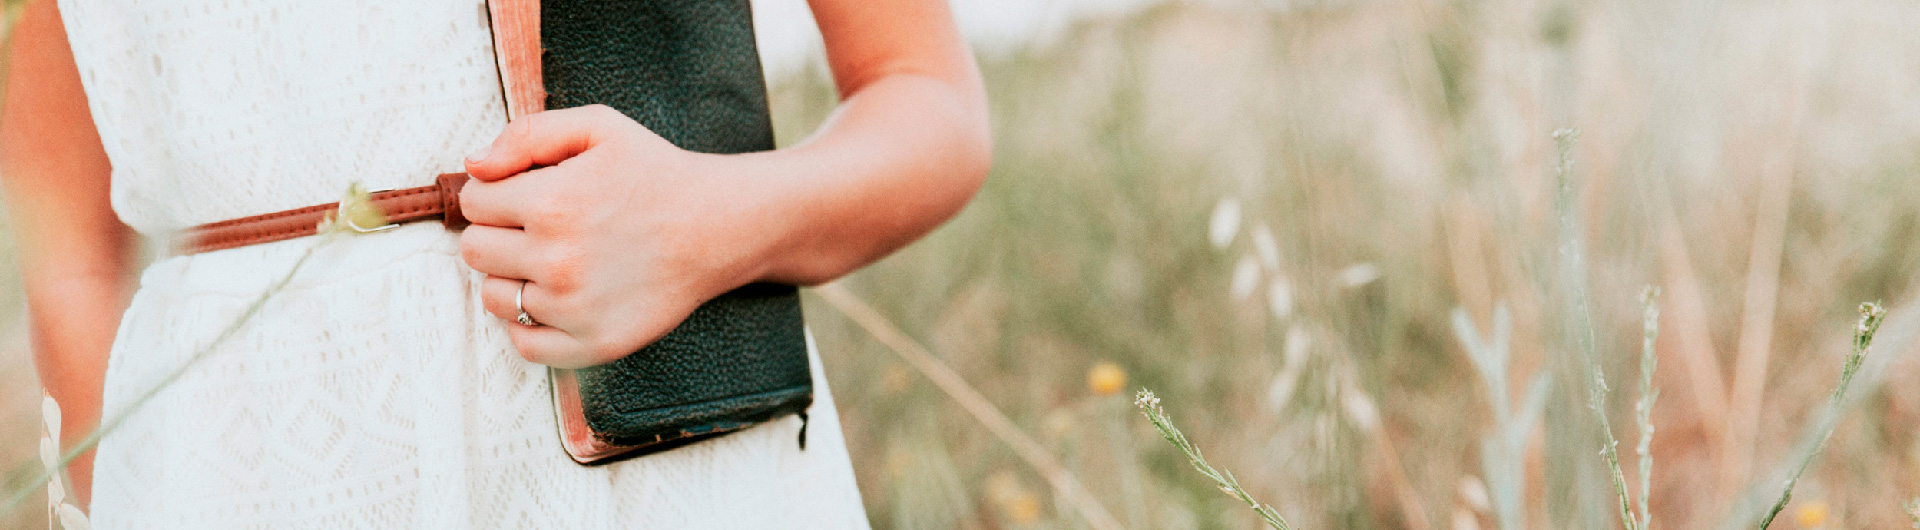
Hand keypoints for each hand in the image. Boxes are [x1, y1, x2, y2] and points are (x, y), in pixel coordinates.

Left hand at [459, 105, 781, 367]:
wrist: (718, 226)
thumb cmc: (655, 173)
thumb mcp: (597, 127)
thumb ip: (526, 134)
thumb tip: (472, 166)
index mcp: (551, 203)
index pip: (473, 203)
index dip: (496, 193)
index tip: (528, 193)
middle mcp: (558, 260)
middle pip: (474, 251)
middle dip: (498, 233)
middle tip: (540, 227)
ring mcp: (574, 309)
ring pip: (493, 297)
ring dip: (511, 277)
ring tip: (551, 260)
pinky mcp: (592, 344)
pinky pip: (524, 343)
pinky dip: (529, 323)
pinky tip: (556, 297)